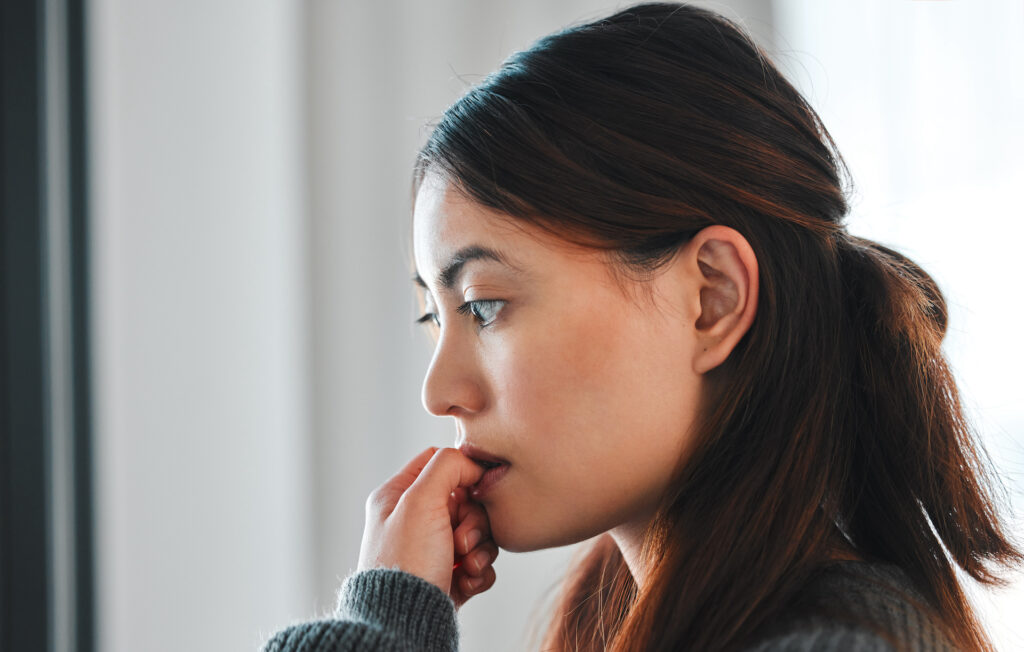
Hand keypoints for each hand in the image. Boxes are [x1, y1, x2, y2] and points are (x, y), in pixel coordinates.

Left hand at [357, 447, 499, 607]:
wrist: (404, 622)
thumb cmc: (405, 563)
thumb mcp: (420, 500)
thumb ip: (446, 466)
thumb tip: (470, 462)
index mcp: (398, 496)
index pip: (438, 463)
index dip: (463, 472)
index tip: (473, 488)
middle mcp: (413, 520)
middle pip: (465, 500)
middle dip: (474, 521)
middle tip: (461, 541)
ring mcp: (432, 549)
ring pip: (477, 532)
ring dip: (480, 548)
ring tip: (465, 565)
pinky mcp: (448, 575)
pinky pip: (479, 562)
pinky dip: (479, 571)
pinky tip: (466, 581)